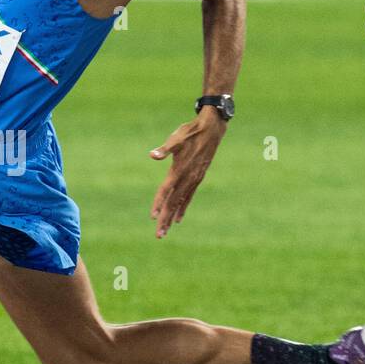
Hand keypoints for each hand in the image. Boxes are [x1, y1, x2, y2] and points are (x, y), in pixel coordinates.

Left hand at [148, 112, 225, 237]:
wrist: (212, 128)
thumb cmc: (190, 131)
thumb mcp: (176, 137)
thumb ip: (165, 149)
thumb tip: (152, 155)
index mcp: (179, 169)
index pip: (166, 190)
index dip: (159, 203)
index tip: (153, 217)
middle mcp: (187, 177)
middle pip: (173, 201)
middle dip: (165, 218)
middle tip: (159, 235)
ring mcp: (194, 179)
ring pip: (181, 202)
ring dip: (172, 216)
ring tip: (165, 231)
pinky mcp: (198, 177)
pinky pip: (189, 196)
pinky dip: (183, 207)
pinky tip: (178, 217)